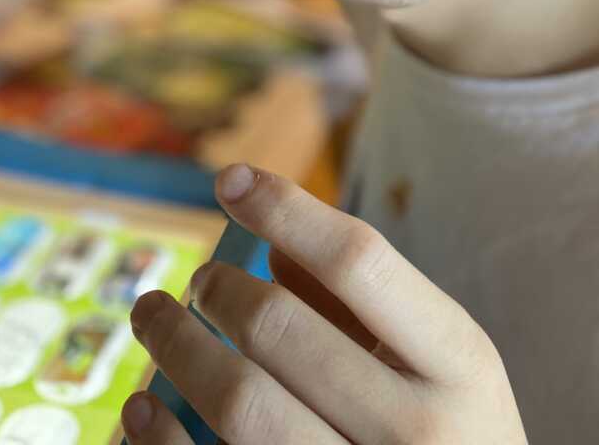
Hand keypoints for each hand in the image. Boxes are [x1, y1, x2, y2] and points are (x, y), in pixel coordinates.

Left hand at [123, 164, 527, 443]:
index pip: (359, 261)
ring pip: (237, 404)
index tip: (229, 180)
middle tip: (197, 280)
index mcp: (458, 366)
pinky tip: (140, 406)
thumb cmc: (451, 439)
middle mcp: (417, 433)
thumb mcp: (442, 365)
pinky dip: (161, 437)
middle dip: (219, 288)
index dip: (285, 210)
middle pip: (281, 328)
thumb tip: (272, 245)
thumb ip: (363, 302)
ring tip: (153, 317)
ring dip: (176, 346)